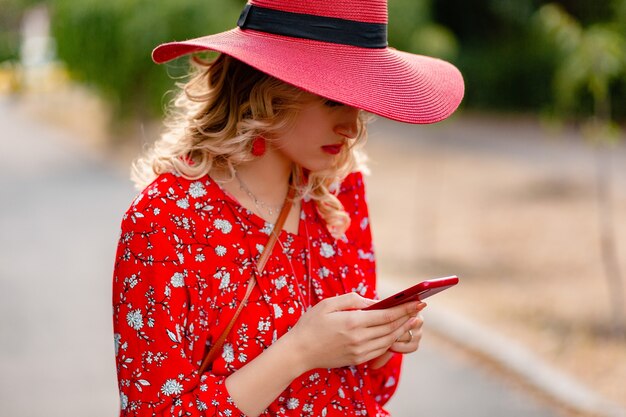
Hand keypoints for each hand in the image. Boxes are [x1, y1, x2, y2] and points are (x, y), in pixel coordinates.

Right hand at [285, 292, 423, 371]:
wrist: (299, 352)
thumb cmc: (311, 324)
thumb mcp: (328, 304)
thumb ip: (352, 300)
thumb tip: (372, 301)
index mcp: (352, 322)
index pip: (386, 315)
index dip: (404, 308)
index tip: (418, 302)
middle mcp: (359, 338)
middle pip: (391, 328)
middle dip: (408, 318)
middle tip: (420, 309)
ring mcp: (359, 351)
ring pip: (388, 340)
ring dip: (402, 330)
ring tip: (411, 320)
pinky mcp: (357, 359)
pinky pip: (380, 349)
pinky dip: (391, 340)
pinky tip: (395, 333)